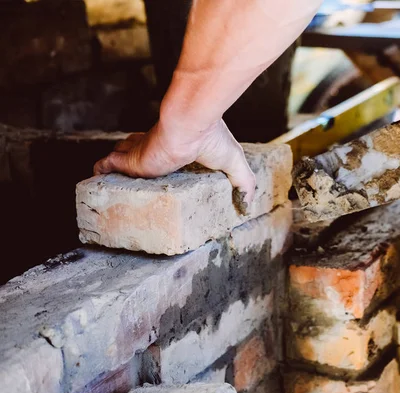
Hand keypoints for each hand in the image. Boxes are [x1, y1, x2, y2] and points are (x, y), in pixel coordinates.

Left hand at [94, 118, 255, 201]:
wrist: (191, 124)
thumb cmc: (212, 138)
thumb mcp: (235, 163)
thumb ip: (244, 183)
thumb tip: (248, 206)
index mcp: (181, 147)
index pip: (168, 149)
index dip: (161, 156)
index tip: (159, 169)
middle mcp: (158, 147)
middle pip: (141, 151)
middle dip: (134, 159)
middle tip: (130, 177)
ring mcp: (143, 153)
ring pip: (123, 156)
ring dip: (115, 165)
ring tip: (109, 180)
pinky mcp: (132, 160)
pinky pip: (109, 165)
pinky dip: (101, 171)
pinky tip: (95, 177)